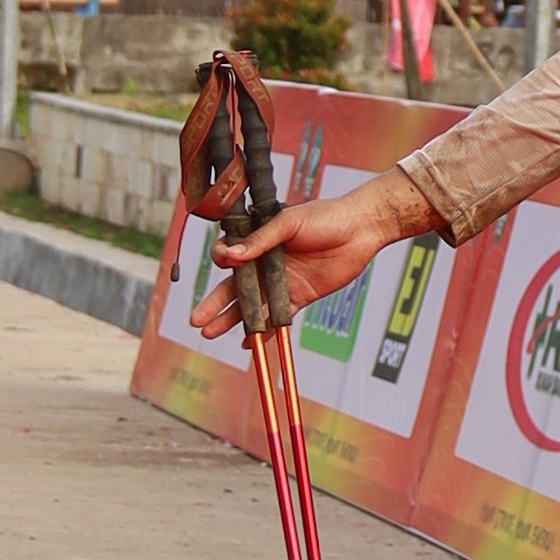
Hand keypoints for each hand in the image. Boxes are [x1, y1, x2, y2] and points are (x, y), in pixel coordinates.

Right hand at [191, 168, 441, 336]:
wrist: (362, 227)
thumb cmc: (326, 216)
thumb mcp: (289, 222)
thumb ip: (261, 240)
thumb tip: (230, 255)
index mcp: (260, 239)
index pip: (231, 254)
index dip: (223, 260)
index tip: (224, 262)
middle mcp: (267, 262)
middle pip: (235, 286)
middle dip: (215, 303)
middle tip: (197, 320)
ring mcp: (282, 281)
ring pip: (252, 305)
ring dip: (233, 320)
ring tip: (211, 333)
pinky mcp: (300, 296)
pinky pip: (278, 316)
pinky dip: (265, 330)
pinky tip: (250, 342)